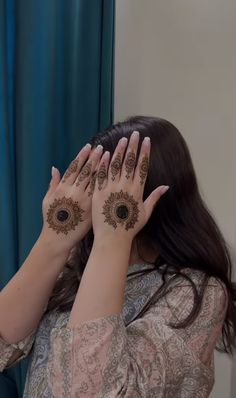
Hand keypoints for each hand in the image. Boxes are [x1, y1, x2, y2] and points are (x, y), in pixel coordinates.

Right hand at [40, 143, 103, 253]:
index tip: (89, 146)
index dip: (82, 156)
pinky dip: (107, 183)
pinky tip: (114, 175)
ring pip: (96, 180)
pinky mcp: (93, 209)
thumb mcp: (48, 200)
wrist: (59, 238)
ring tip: (111, 157)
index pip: (74, 167)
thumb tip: (55, 168)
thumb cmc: (52, 219)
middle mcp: (75, 191)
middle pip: (87, 171)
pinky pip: (102, 193)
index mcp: (63, 187)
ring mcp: (86, 200)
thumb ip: (52, 184)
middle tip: (102, 147)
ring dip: (103, 167)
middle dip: (95, 158)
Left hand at [92, 131, 168, 245]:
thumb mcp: (146, 213)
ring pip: (115, 165)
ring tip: (122, 139)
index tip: (146, 141)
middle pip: (129, 162)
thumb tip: (166, 186)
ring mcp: (110, 188)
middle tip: (135, 134)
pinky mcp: (98, 192)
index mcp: (137, 190)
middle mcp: (124, 186)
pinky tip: (105, 153)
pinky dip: (103, 163)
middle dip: (133, 146)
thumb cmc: (130, 227)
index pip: (142, 166)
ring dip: (119, 150)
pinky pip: (100, 175)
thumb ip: (154, 198)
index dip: (145, 152)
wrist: (112, 238)